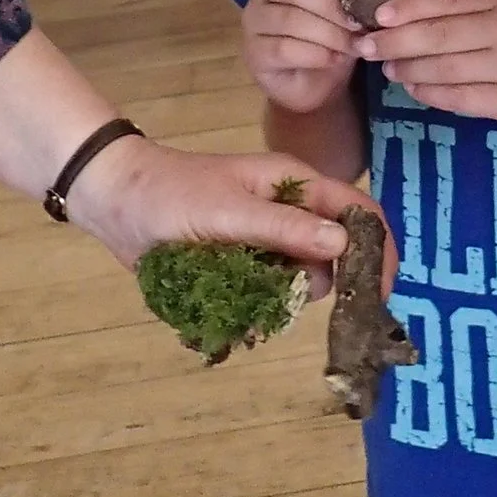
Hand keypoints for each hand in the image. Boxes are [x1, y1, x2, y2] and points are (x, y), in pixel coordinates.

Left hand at [68, 136, 369, 284]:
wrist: (116, 200)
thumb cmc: (172, 195)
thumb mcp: (229, 212)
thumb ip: (285, 228)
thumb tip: (344, 243)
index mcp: (295, 185)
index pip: (358, 212)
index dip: (378, 249)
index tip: (380, 294)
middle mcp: (290, 210)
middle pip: (337, 251)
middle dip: (330, 282)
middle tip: (300, 304)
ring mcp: (268, 237)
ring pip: (303, 276)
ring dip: (287, 297)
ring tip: (254, 303)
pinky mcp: (246, 260)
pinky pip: (271, 288)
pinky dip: (262, 304)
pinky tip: (238, 312)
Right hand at [240, 0, 368, 113]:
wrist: (318, 83)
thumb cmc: (334, 36)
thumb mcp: (356, 7)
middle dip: (331, 6)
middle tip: (359, 24)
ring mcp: (254, 20)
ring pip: (289, 19)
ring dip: (327, 33)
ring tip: (353, 45)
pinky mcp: (254, 52)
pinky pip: (283, 48)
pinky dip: (314, 54)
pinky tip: (333, 60)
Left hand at [358, 0, 496, 134]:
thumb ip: (457, 4)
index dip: (407, 7)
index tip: (376, 15)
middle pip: (438, 34)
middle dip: (395, 41)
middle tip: (366, 47)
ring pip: (442, 67)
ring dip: (407, 68)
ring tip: (387, 68)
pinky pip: (455, 97)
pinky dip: (428, 93)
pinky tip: (414, 88)